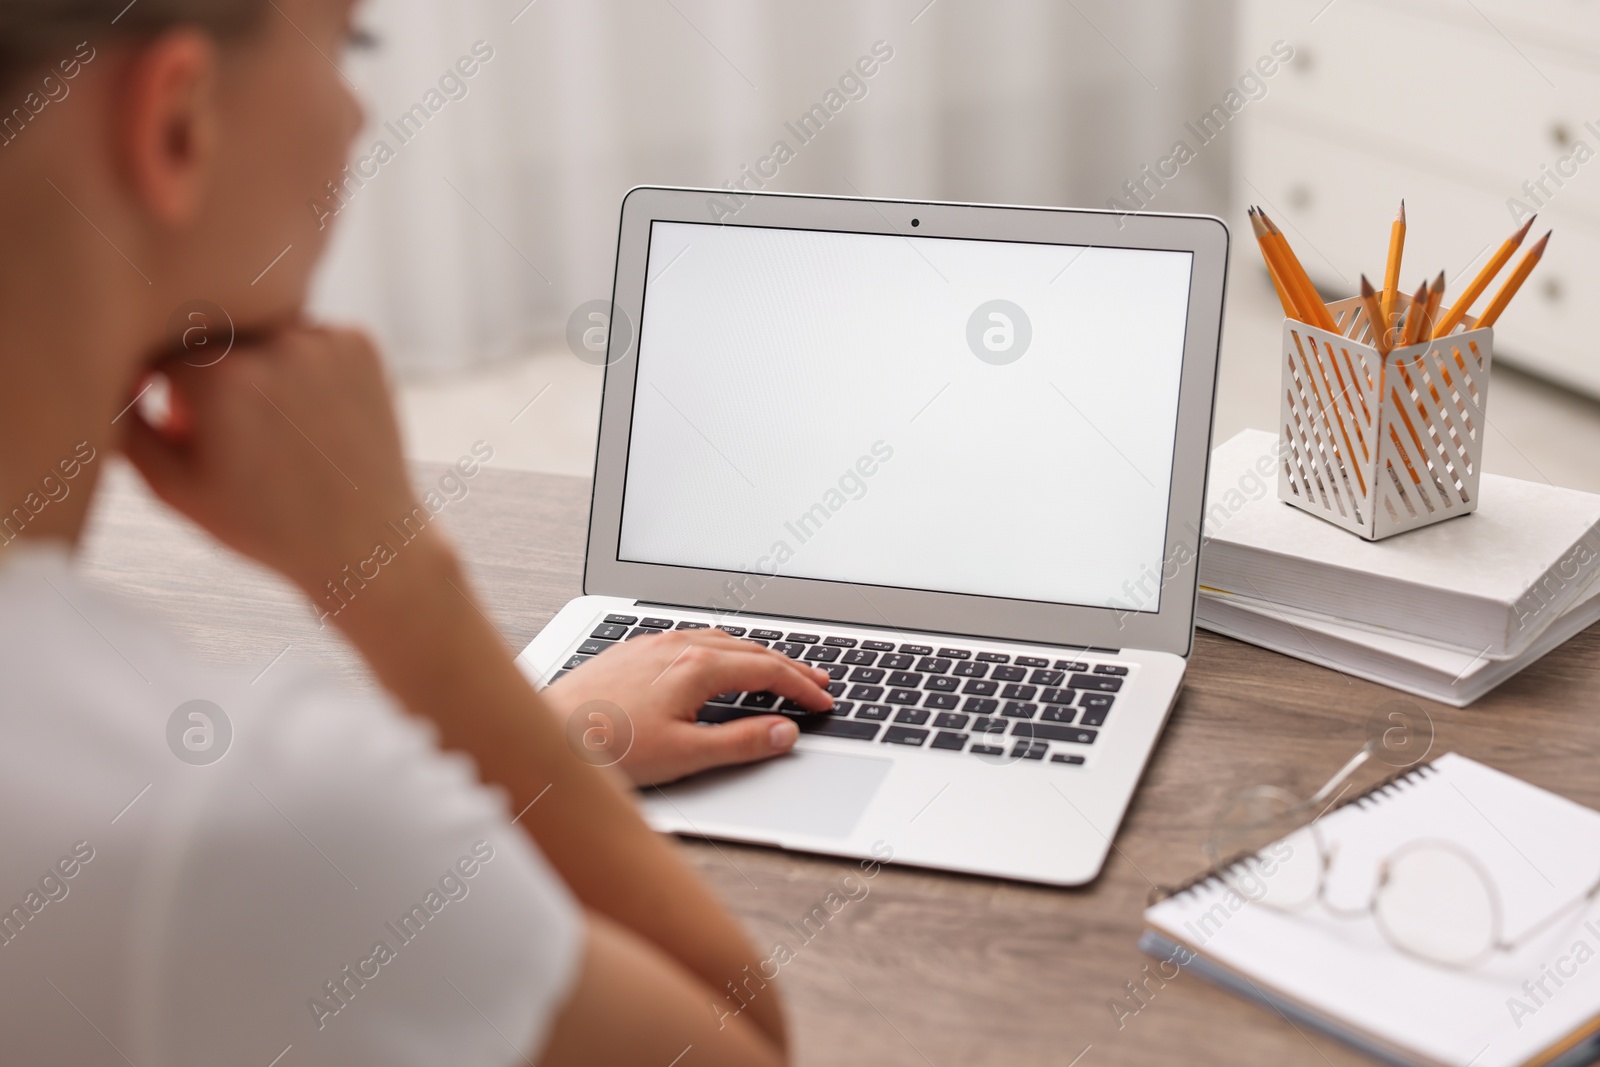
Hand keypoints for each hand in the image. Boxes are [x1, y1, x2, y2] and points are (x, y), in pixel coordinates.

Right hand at [120, 324, 421, 597]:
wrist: (364, 543)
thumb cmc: (263, 525)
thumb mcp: (174, 489)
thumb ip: (128, 425)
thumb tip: (112, 373)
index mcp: (219, 377)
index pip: (163, 354)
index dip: (170, 395)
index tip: (191, 430)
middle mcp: (275, 345)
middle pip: (215, 337)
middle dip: (214, 377)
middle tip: (238, 431)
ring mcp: (324, 340)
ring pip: (265, 332)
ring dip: (261, 367)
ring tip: (282, 429)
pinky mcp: (361, 342)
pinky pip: (311, 336)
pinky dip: (305, 366)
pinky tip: (317, 419)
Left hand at [540, 629, 835, 786]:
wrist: (547, 731)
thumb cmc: (606, 748)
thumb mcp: (684, 755)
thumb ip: (740, 742)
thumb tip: (784, 733)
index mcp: (697, 667)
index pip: (767, 671)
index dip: (802, 686)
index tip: (824, 700)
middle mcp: (677, 646)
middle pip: (749, 650)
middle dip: (789, 665)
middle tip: (818, 679)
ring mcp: (653, 644)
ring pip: (720, 639)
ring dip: (755, 654)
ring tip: (776, 667)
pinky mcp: (633, 650)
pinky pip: (692, 638)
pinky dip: (722, 649)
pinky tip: (716, 660)